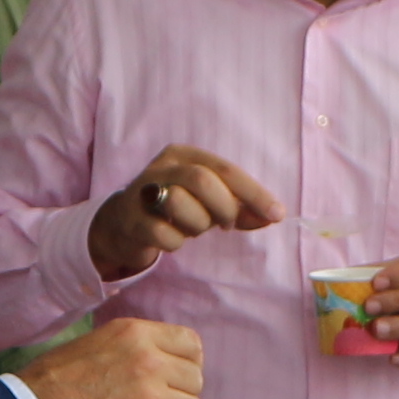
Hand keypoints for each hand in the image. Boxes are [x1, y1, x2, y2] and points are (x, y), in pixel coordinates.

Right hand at [22, 312, 204, 398]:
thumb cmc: (54, 381)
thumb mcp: (97, 342)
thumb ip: (135, 347)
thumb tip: (164, 360)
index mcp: (136, 334)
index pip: (191, 344)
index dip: (185, 363)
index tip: (172, 376)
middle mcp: (149, 362)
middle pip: (195, 379)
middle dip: (179, 393)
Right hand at [87, 147, 278, 280]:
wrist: (121, 226)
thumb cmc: (173, 210)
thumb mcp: (207, 202)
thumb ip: (240, 207)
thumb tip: (273, 216)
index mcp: (184, 155)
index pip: (226, 169)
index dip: (254, 193)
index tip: (276, 214)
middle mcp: (162, 167)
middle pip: (204, 182)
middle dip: (223, 208)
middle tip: (224, 225)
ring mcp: (143, 192)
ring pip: (184, 206)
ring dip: (196, 226)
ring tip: (189, 227)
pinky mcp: (131, 220)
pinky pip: (168, 236)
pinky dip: (176, 243)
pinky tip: (169, 237)